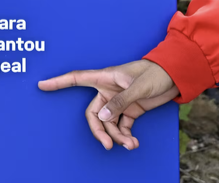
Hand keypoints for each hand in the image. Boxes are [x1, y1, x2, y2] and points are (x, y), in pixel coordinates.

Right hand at [38, 59, 177, 150]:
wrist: (176, 76)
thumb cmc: (155, 73)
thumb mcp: (138, 86)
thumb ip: (120, 102)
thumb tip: (103, 116)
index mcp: (106, 77)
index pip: (77, 79)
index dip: (59, 82)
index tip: (42, 85)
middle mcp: (109, 90)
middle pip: (94, 114)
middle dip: (100, 131)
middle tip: (108, 145)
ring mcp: (119, 101)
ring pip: (108, 124)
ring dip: (117, 137)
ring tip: (130, 144)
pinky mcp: (130, 110)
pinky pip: (121, 127)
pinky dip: (126, 136)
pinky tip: (133, 143)